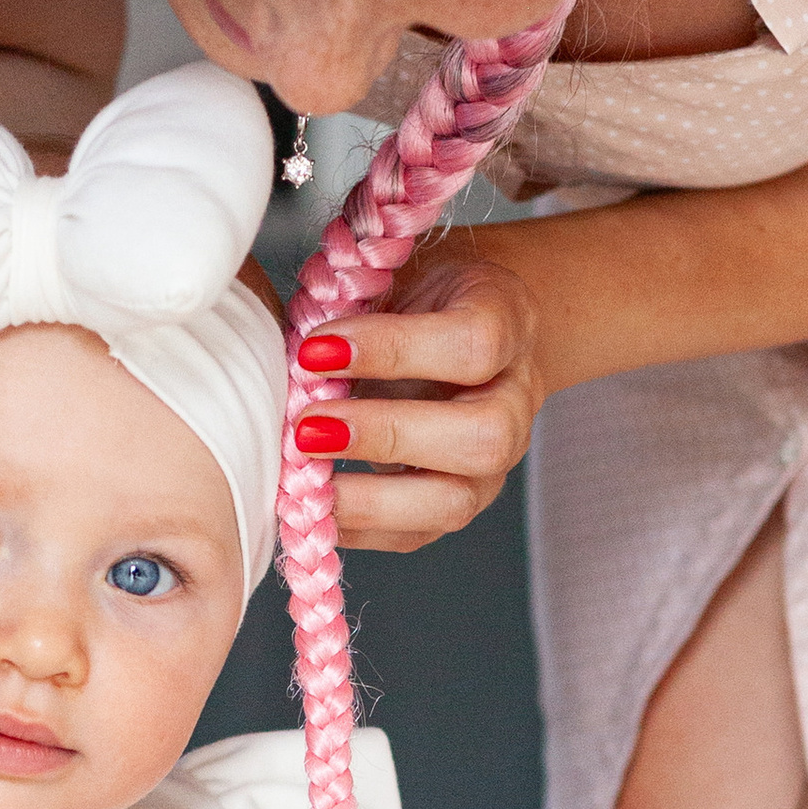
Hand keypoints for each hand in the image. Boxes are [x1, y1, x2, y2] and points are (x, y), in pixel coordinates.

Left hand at [294, 239, 546, 551]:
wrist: (461, 325)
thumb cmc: (416, 298)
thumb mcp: (397, 273)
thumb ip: (356, 304)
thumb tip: (291, 358)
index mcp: (508, 320)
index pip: (472, 345)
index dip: (392, 350)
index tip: (316, 349)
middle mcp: (515, 398)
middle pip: (483, 437)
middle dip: (385, 435)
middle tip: (307, 428)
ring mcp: (495, 462)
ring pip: (455, 502)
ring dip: (369, 498)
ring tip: (303, 480)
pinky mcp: (459, 502)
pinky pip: (415, 535)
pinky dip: (356, 526)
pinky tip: (311, 506)